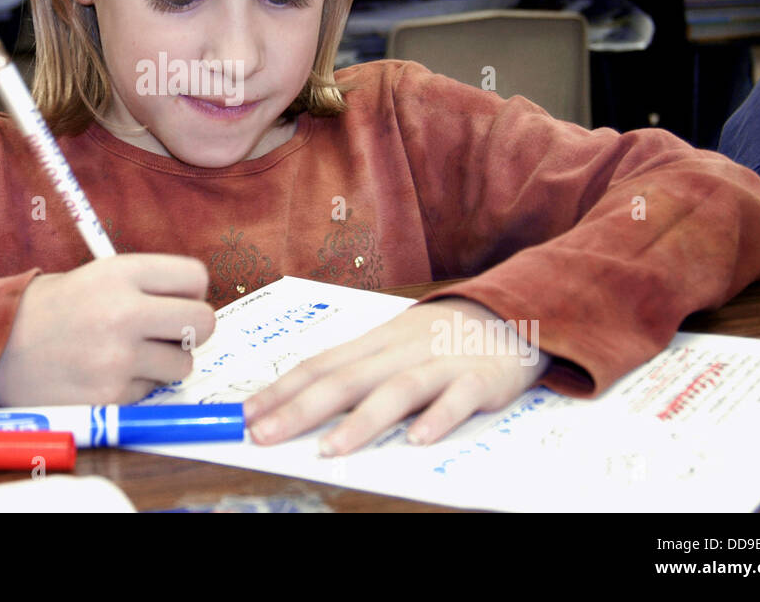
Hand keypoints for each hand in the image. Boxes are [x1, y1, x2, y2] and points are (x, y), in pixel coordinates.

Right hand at [0, 254, 215, 405]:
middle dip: (191, 330)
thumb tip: (196, 303)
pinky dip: (134, 387)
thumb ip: (144, 285)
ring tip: (124, 355)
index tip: (175, 300)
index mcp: (120, 273)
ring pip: (182, 364)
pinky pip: (150, 392)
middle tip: (167, 333)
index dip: (190, 291)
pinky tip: (101, 375)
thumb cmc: (47, 311)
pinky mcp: (111, 397)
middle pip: (203, 322)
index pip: (196, 276)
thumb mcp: (94, 276)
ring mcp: (118, 359)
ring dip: (163, 364)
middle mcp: (123, 312)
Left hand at [244, 296, 549, 454]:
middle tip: (264, 434)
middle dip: (300, 408)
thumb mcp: (394, 345)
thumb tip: (301, 400)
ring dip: (360, 421)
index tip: (246, 414)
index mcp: (375, 342)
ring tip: (329, 449)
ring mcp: (441, 363)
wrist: (513, 310)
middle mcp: (401, 350)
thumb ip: (357, 371)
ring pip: (397, 390)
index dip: (281, 390)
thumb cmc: (442, 337)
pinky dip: (439, 417)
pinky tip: (419, 440)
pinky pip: (459, 398)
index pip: (319, 364)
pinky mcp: (481, 378)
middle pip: (346, 378)